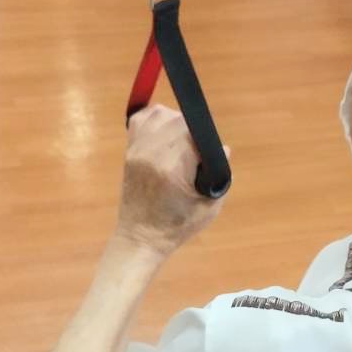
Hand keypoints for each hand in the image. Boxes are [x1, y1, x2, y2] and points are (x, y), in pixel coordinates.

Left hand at [115, 105, 226, 256]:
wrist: (141, 237)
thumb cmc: (177, 226)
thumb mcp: (209, 206)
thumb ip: (219, 173)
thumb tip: (222, 147)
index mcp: (172, 168)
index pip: (192, 131)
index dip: (204, 137)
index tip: (207, 154)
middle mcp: (151, 153)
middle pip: (177, 120)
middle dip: (192, 131)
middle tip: (195, 153)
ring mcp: (137, 149)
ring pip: (161, 114)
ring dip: (175, 122)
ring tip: (181, 143)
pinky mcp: (129, 150)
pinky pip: (142, 119)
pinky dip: (155, 120)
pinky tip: (165, 133)